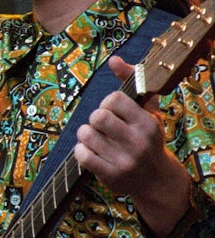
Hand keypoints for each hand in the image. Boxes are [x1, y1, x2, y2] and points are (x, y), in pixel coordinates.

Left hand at [74, 56, 190, 235]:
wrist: (155, 178)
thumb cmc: (146, 136)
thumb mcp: (147, 109)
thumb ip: (131, 81)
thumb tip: (114, 59)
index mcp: (148, 122)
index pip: (113, 99)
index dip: (107, 103)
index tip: (113, 111)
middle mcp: (138, 141)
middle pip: (97, 116)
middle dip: (95, 118)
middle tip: (101, 125)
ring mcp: (124, 160)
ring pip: (86, 134)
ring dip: (86, 134)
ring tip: (96, 138)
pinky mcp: (111, 175)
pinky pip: (81, 155)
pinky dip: (81, 150)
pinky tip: (91, 151)